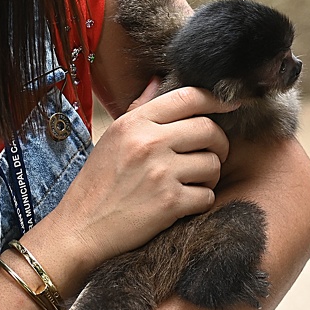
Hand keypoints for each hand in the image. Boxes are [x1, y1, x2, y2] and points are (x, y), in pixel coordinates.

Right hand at [53, 79, 235, 266]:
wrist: (79, 229)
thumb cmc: (99, 183)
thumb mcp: (113, 137)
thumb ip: (140, 107)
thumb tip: (159, 80)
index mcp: (135, 123)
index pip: (189, 97)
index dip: (216, 99)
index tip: (230, 104)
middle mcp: (149, 143)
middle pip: (209, 129)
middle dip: (219, 143)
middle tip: (213, 154)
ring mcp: (160, 173)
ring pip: (213, 163)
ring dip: (210, 175)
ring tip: (193, 181)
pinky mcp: (169, 203)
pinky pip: (208, 195)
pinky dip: (202, 201)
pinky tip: (185, 203)